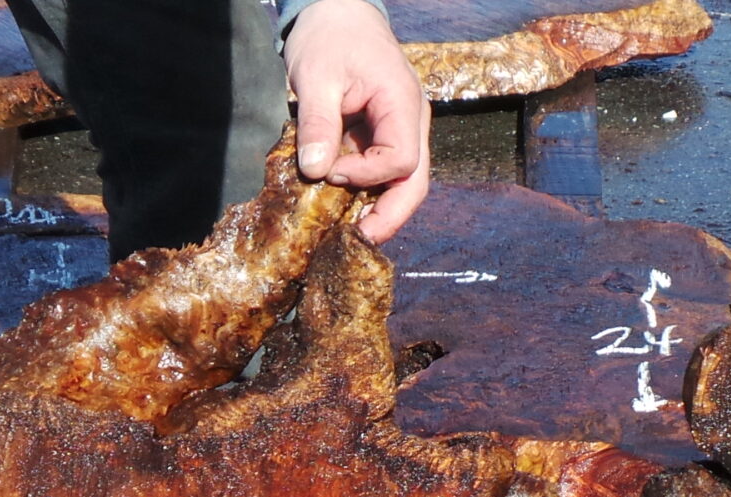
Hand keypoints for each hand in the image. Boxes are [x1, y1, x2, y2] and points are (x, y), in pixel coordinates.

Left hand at [283, 0, 429, 243]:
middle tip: (359, 241)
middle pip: (415, 181)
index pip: (401, 160)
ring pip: (406, 182)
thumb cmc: (329, 38)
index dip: (366, 177)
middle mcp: (412, 120)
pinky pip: (387, 171)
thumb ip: (318, 124)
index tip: (329, 173)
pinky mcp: (388, 134)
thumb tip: (315, 172)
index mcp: (402, 103)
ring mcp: (404, 129)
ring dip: (381, 208)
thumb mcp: (316, 77)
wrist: (339, 14)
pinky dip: (370, 191)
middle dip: (390, 215)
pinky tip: (348, 206)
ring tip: (354, 232)